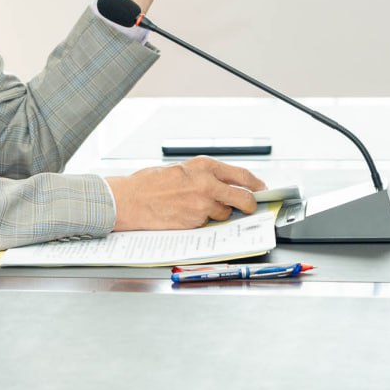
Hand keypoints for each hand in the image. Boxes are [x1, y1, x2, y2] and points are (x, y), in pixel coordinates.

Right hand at [105, 157, 263, 230]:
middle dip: (249, 205)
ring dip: (217, 213)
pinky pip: (207, 223)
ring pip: (224, 213)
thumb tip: (223, 184)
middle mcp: (206, 184)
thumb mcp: (179, 169)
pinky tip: (186, 214)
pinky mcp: (195, 222)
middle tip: (248, 208)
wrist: (129, 200)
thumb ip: (203, 175)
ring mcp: (202, 205)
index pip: (242, 175)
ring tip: (195, 207)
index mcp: (203, 166)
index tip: (260, 189)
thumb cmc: (148, 184)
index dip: (255, 185)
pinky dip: (202, 221)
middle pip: (243, 198)